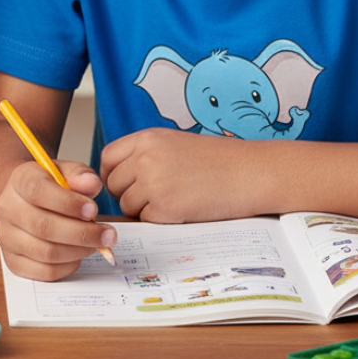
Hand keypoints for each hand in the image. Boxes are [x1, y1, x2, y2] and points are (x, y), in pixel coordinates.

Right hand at [0, 159, 116, 281]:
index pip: (38, 192)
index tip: (93, 210)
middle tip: (108, 235)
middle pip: (43, 227)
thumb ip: (79, 175)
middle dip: (82, 233)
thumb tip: (91, 184)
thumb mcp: (64, 172)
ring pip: (46, 253)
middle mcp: (7, 208)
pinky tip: (78, 254)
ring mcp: (7, 237)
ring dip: (78, 251)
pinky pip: (45, 272)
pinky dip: (68, 266)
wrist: (27, 201)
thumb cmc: (50, 186)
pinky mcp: (13, 261)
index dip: (68, 203)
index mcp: (19, 180)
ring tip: (95, 243)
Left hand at [100, 128, 254, 222]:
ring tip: (172, 201)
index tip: (122, 184)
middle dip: (127, 194)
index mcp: (147, 138)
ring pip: (127, 205)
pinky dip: (158, 220)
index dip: (111, 174)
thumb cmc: (219, 160)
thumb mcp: (174, 143)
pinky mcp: (165, 208)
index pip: (107, 158)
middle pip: (113, 184)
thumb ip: (145, 154)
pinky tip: (180, 211)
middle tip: (150, 198)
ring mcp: (153, 183)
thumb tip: (122, 176)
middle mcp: (145, 158)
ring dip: (143, 209)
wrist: (250, 172)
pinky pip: (145, 220)